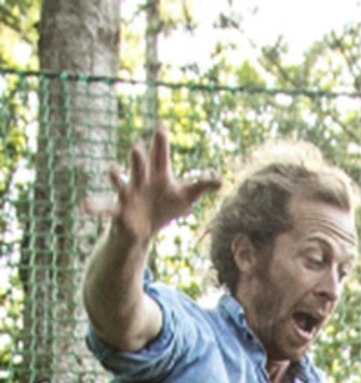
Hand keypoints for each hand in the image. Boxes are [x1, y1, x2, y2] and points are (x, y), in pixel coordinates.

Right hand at [83, 121, 220, 243]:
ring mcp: (128, 193)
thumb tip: (221, 179)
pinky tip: (84, 205)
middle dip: (138, 157)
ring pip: (121, 182)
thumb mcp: (186, 196)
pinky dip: (94, 206)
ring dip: (116, 177)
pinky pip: (105, 207)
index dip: (161, 141)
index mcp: (157, 174)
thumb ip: (201, 185)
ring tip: (111, 170)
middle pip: (140, 166)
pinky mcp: (119, 210)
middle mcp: (140, 179)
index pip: (160, 155)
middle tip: (136, 145)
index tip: (161, 123)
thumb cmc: (166, 205)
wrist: (145, 226)